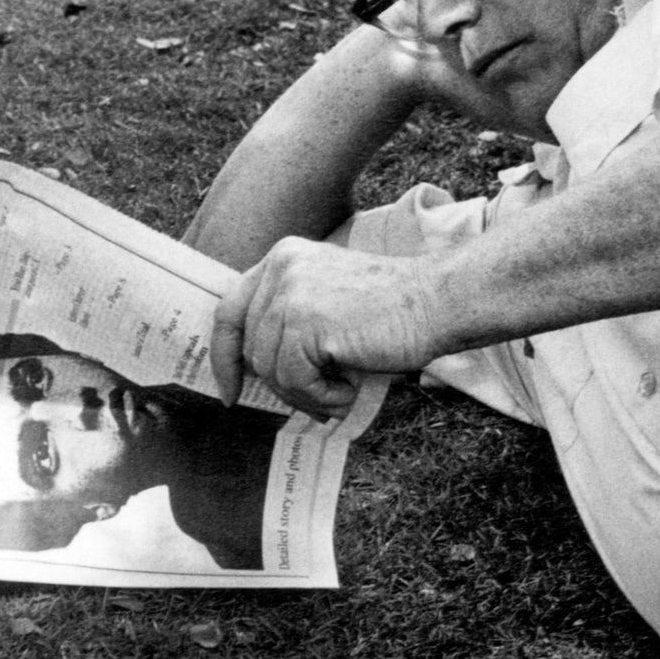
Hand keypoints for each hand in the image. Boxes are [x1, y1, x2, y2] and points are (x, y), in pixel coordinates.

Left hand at [211, 238, 445, 416]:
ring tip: (341, 390)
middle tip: (318, 399)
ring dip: (306, 394)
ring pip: (271, 370)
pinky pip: (294, 380)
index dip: (224, 356)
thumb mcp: (327, 301)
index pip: (230, 311)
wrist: (436, 301)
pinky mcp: (307, 322)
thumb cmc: (391, 310)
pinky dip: (321, 396)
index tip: (230, 390)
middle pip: (252, 350)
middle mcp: (281, 270)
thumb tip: (255, 374)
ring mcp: (292, 294)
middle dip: (281, 385)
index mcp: (283, 258)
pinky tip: (348, 388)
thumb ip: (289, 321)